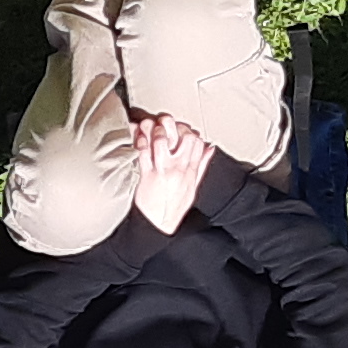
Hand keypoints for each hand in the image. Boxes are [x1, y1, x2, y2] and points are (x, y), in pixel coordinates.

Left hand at [129, 113, 217, 233]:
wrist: (158, 225)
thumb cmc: (174, 207)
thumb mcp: (193, 187)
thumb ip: (201, 165)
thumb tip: (210, 147)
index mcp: (189, 171)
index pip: (196, 141)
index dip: (187, 129)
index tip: (179, 128)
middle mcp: (178, 169)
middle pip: (182, 136)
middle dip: (172, 124)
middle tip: (163, 121)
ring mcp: (162, 171)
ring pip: (161, 140)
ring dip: (154, 128)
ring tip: (149, 124)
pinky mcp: (146, 175)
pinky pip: (143, 152)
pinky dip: (139, 140)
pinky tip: (138, 135)